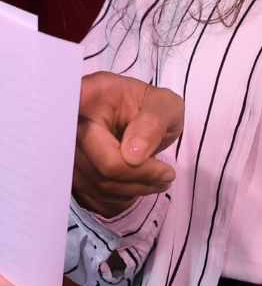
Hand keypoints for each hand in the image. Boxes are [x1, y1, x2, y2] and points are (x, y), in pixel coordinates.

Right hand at [74, 72, 184, 215]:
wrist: (146, 122)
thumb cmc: (154, 108)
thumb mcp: (166, 106)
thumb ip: (152, 123)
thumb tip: (132, 155)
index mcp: (95, 92)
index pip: (74, 99)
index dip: (74, 110)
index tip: (102, 137)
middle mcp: (74, 118)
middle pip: (97, 157)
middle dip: (136, 173)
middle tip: (167, 174)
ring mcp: (70, 146)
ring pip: (96, 179)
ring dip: (133, 186)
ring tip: (162, 180)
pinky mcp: (74, 168)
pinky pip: (94, 190)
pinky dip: (123, 193)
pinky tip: (144, 183)